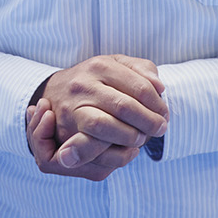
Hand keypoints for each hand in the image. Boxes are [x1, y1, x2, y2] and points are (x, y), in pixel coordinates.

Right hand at [30, 55, 167, 178]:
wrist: (53, 91)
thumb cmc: (93, 80)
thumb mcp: (116, 64)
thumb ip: (141, 69)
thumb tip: (159, 88)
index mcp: (99, 66)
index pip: (139, 87)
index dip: (158, 105)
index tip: (165, 114)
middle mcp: (83, 85)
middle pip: (124, 107)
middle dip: (149, 122)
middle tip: (159, 129)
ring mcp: (71, 108)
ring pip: (104, 126)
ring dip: (130, 137)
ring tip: (141, 138)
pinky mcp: (65, 131)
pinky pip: (91, 148)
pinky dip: (115, 154)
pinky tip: (127, 150)